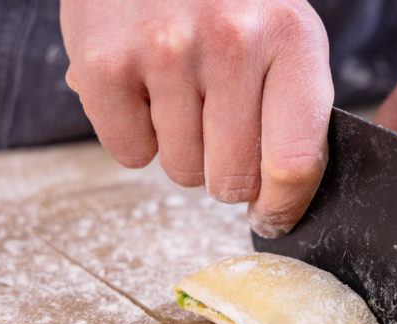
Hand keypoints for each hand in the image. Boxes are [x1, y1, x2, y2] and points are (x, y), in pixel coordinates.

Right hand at [61, 0, 333, 236]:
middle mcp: (230, 42)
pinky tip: (145, 88)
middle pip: (233, 181)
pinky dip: (137, 135)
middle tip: (221, 128)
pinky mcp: (103, 62)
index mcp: (292, 38)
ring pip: (182, 172)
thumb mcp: (284, 34)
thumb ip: (294, 114)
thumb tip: (275, 207)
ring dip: (184, 148)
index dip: (283, 206)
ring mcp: (164, 50)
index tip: (272, 215)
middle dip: (228, 172)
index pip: (293, 164)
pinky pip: (130, 154)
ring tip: (182, 90)